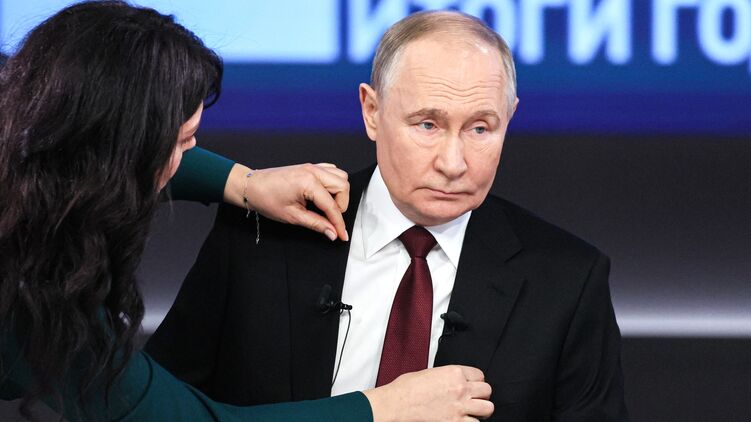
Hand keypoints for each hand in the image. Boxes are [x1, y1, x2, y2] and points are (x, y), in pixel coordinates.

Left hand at [224, 162, 349, 240]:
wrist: (251, 186)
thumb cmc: (266, 199)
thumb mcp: (292, 216)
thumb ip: (316, 224)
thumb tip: (332, 232)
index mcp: (308, 182)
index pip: (333, 206)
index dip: (339, 223)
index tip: (342, 235)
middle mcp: (313, 171)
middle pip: (343, 187)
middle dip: (341, 206)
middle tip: (330, 219)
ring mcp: (313, 167)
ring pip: (340, 177)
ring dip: (339, 193)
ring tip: (327, 207)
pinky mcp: (310, 167)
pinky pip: (332, 171)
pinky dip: (333, 183)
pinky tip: (325, 194)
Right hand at [363, 365, 493, 421]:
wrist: (397, 403)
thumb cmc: (406, 389)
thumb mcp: (429, 373)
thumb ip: (446, 377)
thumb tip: (450, 381)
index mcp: (454, 373)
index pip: (480, 375)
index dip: (476, 381)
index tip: (472, 386)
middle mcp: (460, 388)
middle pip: (487, 391)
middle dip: (481, 395)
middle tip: (473, 399)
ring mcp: (460, 407)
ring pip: (487, 408)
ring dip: (480, 411)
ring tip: (471, 412)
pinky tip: (461, 420)